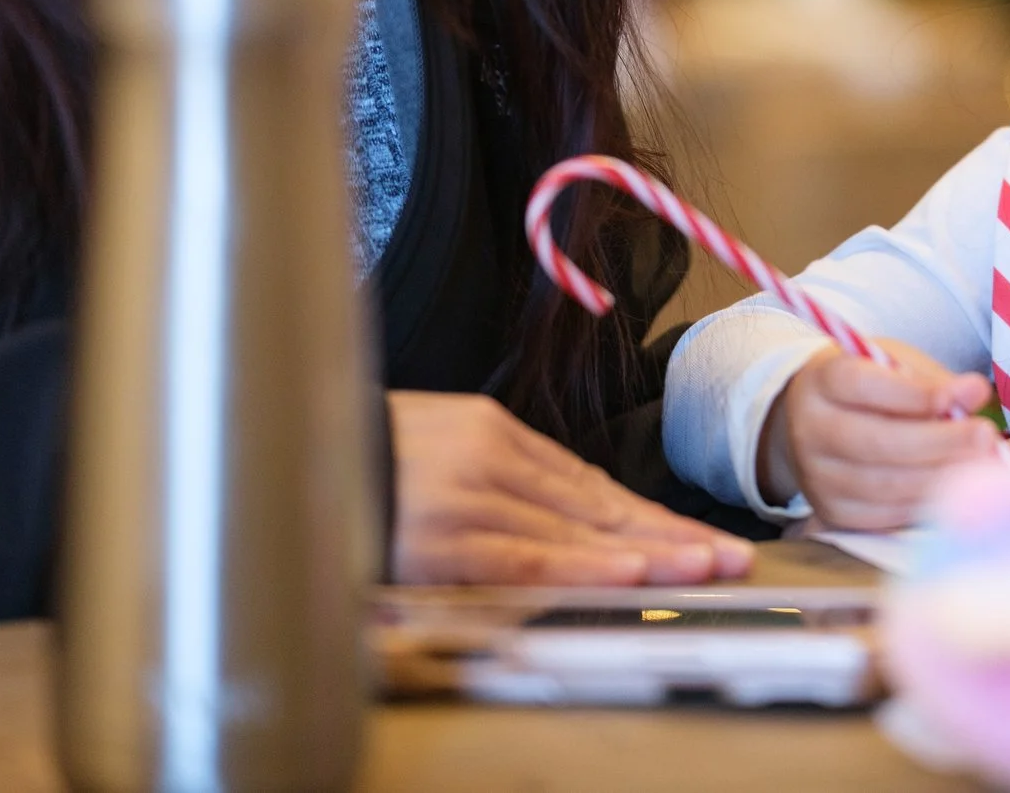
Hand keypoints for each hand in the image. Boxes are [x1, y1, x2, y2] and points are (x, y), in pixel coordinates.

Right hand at [389, 390, 754, 584]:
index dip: (646, 518)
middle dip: (666, 536)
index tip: (695, 539)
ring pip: (575, 532)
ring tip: (703, 569)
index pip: (588, 486)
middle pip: (598, 506)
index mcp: (494, 434)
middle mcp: (493, 459)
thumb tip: (553, 521)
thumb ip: (494, 481)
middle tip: (729, 557)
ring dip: (645, 554)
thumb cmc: (355, 457)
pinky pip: (526, 558)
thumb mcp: (439, 450)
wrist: (280, 447)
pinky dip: (582, 568)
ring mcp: (469, 497)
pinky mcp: (442, 536)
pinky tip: (629, 575)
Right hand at [758, 340, 1001, 530]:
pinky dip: (925, 504)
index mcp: (823, 380)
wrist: (814, 422)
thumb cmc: (869, 387)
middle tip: (985, 436)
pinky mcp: (831, 513)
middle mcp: (810, 430)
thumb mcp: (893, 366)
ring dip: (939, 477)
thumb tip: (974, 393)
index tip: (967, 393)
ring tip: (980, 464)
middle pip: (875, 442)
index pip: (864, 385)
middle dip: (939, 442)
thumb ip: (931, 381)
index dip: (916, 394)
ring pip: (883, 486)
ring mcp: (817, 478)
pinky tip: (955, 490)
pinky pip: (884, 516)